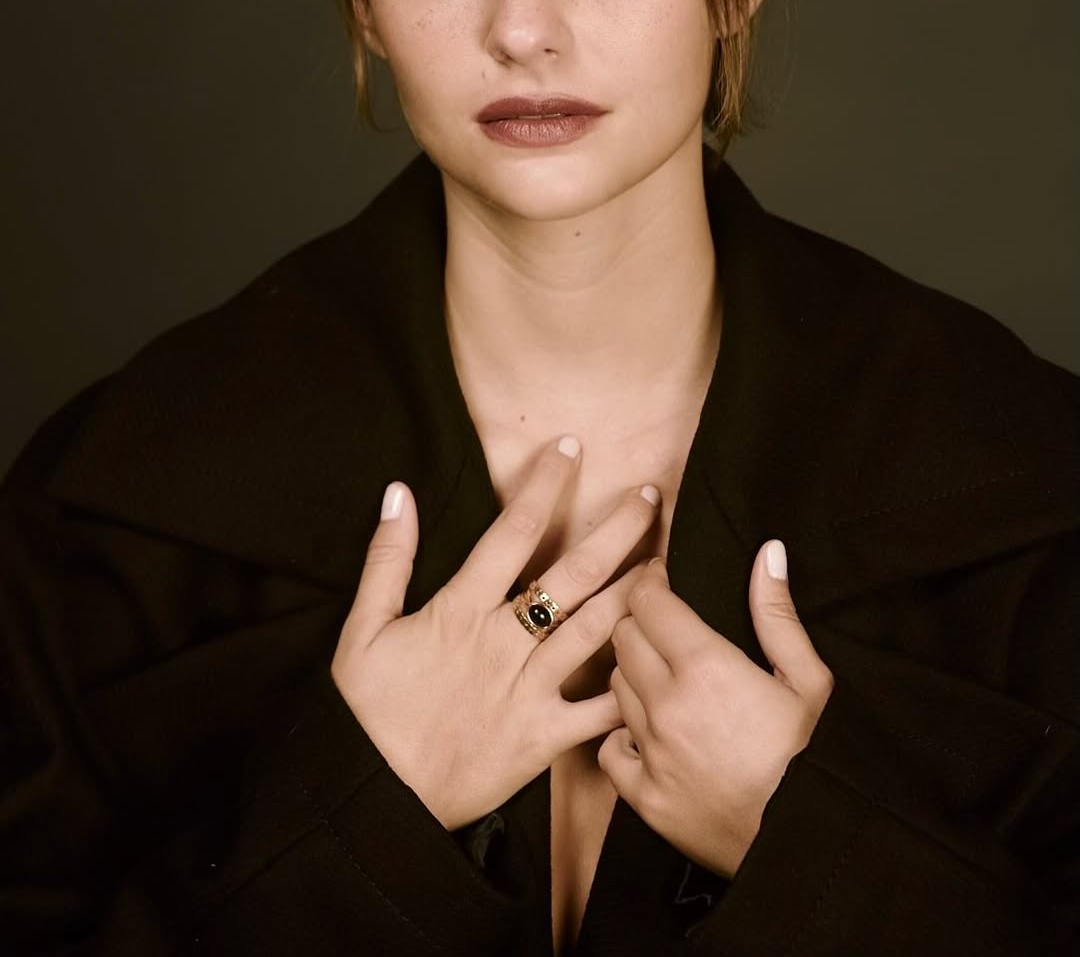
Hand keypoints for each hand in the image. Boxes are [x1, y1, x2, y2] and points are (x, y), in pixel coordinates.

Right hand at [331, 435, 660, 830]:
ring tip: (665, 564)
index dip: (544, 485)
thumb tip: (400, 492)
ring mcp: (528, 690)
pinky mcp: (543, 737)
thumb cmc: (366, 711)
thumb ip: (388, 558)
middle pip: (572, 574)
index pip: (513, 531)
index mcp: (461, 609)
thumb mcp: (362, 629)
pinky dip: (628, 688)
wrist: (375, 798)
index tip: (569, 449)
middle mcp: (504, 642)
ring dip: (634, 594)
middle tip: (651, 497)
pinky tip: (657, 663)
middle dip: (616, 530)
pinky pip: (596, 711)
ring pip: (595, 631)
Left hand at [598, 539, 833, 877]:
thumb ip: (777, 612)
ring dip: (633, 673)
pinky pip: (609, 748)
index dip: (651, 581)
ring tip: (663, 676)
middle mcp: (667, 703)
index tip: (661, 577)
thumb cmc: (816, 759)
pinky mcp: (644, 796)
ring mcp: (650, 751)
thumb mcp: (810, 681)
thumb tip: (766, 551)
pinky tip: (649, 732)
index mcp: (706, 666)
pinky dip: (623, 734)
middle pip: (623, 636)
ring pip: (615, 686)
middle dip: (639, 621)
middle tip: (664, 625)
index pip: (649, 601)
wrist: (808, 847)